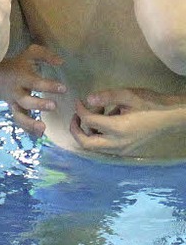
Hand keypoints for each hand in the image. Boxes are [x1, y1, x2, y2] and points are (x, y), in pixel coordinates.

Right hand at [0, 44, 66, 137]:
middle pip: (25, 100)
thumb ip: (45, 55)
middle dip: (39, 104)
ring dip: (30, 123)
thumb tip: (61, 61)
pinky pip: (20, 123)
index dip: (48, 85)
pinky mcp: (14, 112)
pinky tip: (40, 134)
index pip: (35, 82)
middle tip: (54, 106)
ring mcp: (14, 104)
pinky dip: (28, 130)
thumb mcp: (29, 54)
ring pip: (19, 116)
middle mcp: (16, 92)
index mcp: (20, 77)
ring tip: (43, 128)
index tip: (63, 88)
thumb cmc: (18, 64)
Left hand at [70, 87, 185, 157]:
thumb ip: (106, 97)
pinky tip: (107, 117)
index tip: (78, 100)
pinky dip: (99, 135)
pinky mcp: (126, 150)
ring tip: (96, 112)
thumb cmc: (149, 103)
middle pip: (87, 144)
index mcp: (117, 129)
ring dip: (89, 132)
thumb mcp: (127, 94)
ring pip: (96, 147)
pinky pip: (105, 146)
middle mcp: (117, 144)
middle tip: (76, 116)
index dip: (79, 109)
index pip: (89, 121)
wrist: (169, 117)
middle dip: (76, 130)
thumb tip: (88, 99)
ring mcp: (122, 149)